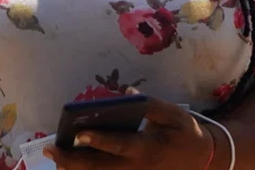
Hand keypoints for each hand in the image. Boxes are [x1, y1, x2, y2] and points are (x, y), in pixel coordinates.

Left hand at [43, 93, 215, 169]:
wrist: (203, 161)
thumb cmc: (185, 133)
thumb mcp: (175, 115)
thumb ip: (151, 105)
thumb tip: (127, 93)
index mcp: (148, 148)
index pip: (120, 145)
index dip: (100, 140)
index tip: (80, 134)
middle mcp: (137, 168)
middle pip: (101, 168)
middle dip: (73, 161)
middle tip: (51, 149)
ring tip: (55, 157)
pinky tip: (71, 165)